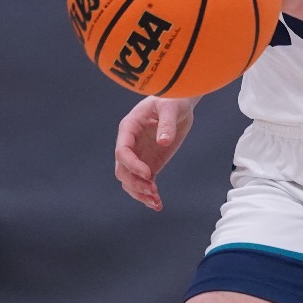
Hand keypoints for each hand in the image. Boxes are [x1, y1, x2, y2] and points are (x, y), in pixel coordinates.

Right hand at [113, 94, 196, 210]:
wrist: (180, 104)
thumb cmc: (172, 99)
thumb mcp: (171, 106)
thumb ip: (166, 124)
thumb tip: (163, 142)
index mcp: (129, 128)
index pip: (122, 151)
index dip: (132, 164)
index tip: (148, 174)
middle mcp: (130, 144)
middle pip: (122, 170)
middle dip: (134, 183)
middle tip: (153, 190)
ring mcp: (138, 156)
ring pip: (129, 180)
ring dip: (139, 193)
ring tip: (155, 201)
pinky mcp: (150, 164)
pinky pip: (144, 183)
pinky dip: (148, 195)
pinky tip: (158, 204)